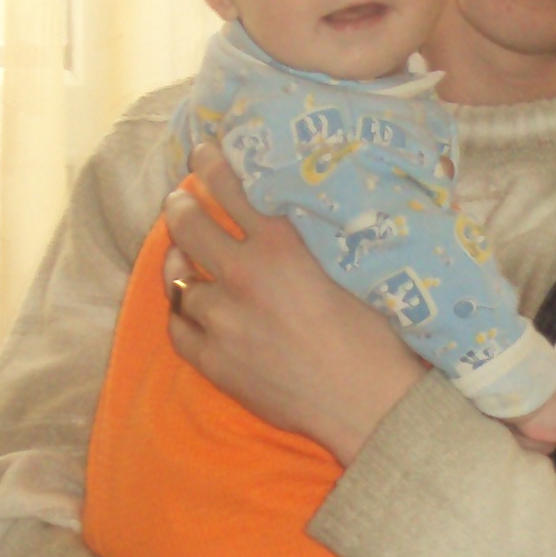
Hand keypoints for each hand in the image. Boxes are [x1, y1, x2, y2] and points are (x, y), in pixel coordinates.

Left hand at [163, 144, 427, 462]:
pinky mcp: (215, 362)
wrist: (370, 405)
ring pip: (177, 277)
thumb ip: (313, 236)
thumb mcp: (351, 267)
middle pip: (187, 224)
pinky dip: (182, 311)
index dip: (210, 163)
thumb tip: (299, 207)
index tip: (203, 151)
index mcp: (280, 246)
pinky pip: (178, 326)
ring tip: (181, 256)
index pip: (230, 187)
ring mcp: (223, 322)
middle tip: (182, 201)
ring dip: (178, 261)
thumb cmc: (378, 336)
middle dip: (181, 206)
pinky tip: (191, 307)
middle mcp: (243, 276)